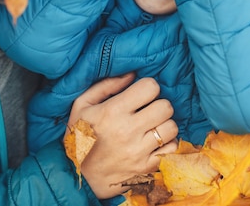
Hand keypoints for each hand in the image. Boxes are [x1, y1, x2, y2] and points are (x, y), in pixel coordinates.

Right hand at [69, 74, 177, 198]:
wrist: (78, 175)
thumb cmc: (80, 136)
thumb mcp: (82, 105)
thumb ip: (106, 86)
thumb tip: (131, 74)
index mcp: (113, 111)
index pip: (150, 87)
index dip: (148, 87)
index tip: (141, 94)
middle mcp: (128, 131)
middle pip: (165, 106)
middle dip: (159, 105)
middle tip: (148, 110)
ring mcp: (139, 151)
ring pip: (172, 127)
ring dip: (164, 125)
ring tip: (151, 127)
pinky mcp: (147, 168)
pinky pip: (171, 149)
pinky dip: (166, 145)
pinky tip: (154, 143)